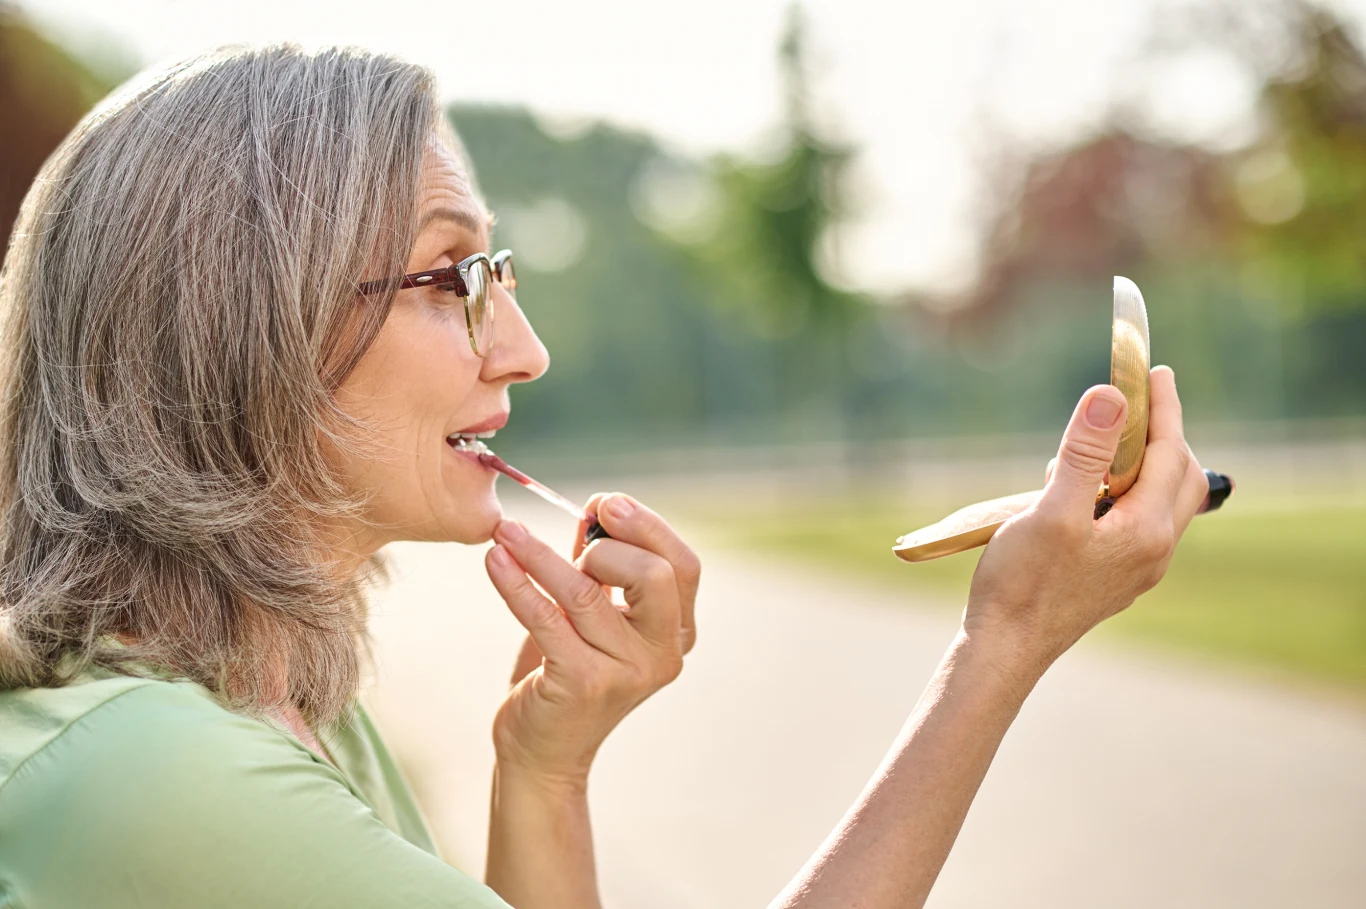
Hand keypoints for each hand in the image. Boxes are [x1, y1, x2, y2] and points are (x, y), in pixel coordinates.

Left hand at [484, 494, 700, 782]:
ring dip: (540, 554)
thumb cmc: (567, 673)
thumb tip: (596, 509)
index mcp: (676, 633)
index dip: (648, 527)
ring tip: (506, 531)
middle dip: (611, 543)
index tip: (606, 503)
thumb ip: (601, 568)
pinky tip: (494, 559)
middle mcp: (661, 655)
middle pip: (656, 575)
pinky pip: (546, 617)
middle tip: (574, 533)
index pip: (683, 566)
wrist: (542, 752)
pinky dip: (516, 582)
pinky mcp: (581, 684)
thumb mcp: (592, 617)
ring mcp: (625, 672)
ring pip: (585, 593)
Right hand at [963, 366, 1207, 688]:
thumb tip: (1111, 398)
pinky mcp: (1116, 577)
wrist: (1006, 648)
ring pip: (1161, 501)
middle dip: (1163, 435)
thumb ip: (1085, 454)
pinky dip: (1123, 491)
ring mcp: (1137, 567)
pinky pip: (1137, 522)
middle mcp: (1154, 550)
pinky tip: (1083, 492)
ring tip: (1098, 446)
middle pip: (1181, 477)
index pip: (1169, 453)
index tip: (1156, 371)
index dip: (1163, 408)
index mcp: (1146, 530)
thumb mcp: (1051, 511)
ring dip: (1141, 464)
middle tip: (1137, 402)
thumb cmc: (1023, 584)